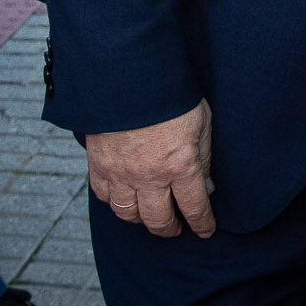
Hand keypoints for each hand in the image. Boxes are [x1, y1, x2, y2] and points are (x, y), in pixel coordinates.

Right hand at [87, 100, 215, 238]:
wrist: (129, 75)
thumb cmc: (170, 95)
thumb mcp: (202, 122)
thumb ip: (203, 159)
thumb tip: (206, 187)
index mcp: (179, 165)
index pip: (194, 208)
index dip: (202, 224)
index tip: (206, 230)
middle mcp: (149, 176)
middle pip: (158, 221)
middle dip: (171, 229)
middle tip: (177, 228)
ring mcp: (121, 173)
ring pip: (128, 215)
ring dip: (141, 219)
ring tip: (150, 215)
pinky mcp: (99, 165)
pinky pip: (104, 197)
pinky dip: (115, 201)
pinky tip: (124, 196)